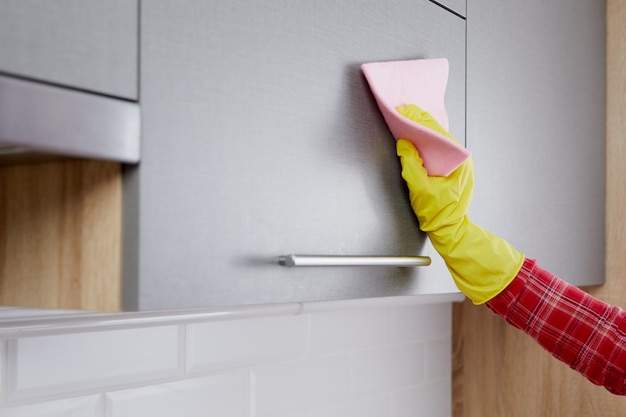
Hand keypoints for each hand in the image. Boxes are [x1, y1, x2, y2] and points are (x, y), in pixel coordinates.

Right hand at [396, 106, 523, 303]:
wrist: (451, 232)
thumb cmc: (439, 215)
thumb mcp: (420, 190)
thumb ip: (411, 165)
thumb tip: (404, 145)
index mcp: (458, 161)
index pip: (437, 132)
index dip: (418, 120)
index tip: (405, 112)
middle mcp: (461, 159)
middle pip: (438, 133)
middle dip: (419, 123)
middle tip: (402, 113)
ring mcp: (457, 165)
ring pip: (438, 141)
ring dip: (422, 132)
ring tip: (406, 123)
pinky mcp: (451, 170)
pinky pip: (437, 151)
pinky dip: (425, 143)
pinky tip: (414, 141)